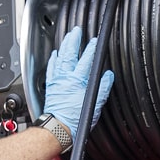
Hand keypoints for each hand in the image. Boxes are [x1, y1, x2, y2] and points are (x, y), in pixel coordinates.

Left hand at [42, 26, 114, 140]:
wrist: (58, 128)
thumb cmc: (75, 120)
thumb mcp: (94, 104)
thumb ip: (102, 88)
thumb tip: (108, 76)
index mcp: (78, 80)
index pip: (87, 60)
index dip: (91, 49)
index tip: (94, 41)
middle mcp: (66, 78)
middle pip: (70, 54)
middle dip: (74, 41)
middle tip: (76, 31)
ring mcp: (57, 81)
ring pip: (60, 58)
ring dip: (64, 47)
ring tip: (67, 38)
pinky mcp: (51, 86)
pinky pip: (51, 69)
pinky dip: (53, 60)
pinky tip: (54, 55)